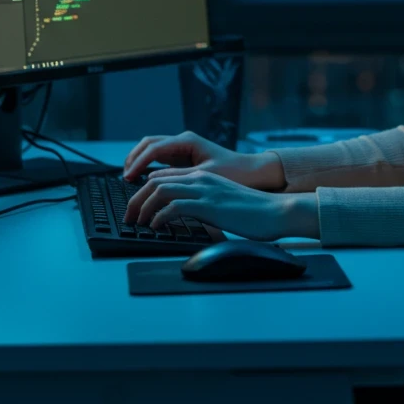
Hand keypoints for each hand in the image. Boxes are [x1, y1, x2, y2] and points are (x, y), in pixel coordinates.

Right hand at [122, 130, 282, 189]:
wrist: (253, 172)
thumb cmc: (234, 173)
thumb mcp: (205, 177)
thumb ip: (179, 178)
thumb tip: (152, 182)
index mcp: (188, 141)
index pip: (154, 148)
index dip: (138, 163)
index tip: (128, 178)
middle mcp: (183, 141)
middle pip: (148, 144)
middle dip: (133, 159)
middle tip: (124, 178)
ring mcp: (183, 148)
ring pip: (151, 150)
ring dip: (138, 161)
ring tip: (128, 179)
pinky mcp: (184, 158)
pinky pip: (159, 158)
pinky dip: (147, 166)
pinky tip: (142, 180)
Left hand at [122, 168, 319, 240]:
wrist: (275, 211)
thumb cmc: (253, 211)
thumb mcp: (223, 202)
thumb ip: (203, 203)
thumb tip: (186, 215)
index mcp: (204, 176)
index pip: (164, 176)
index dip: (145, 190)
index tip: (136, 206)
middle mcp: (201, 179)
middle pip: (156, 181)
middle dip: (136, 199)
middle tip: (129, 216)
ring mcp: (204, 190)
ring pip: (160, 191)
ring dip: (143, 207)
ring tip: (138, 222)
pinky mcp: (208, 205)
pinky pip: (173, 208)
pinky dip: (159, 217)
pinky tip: (156, 227)